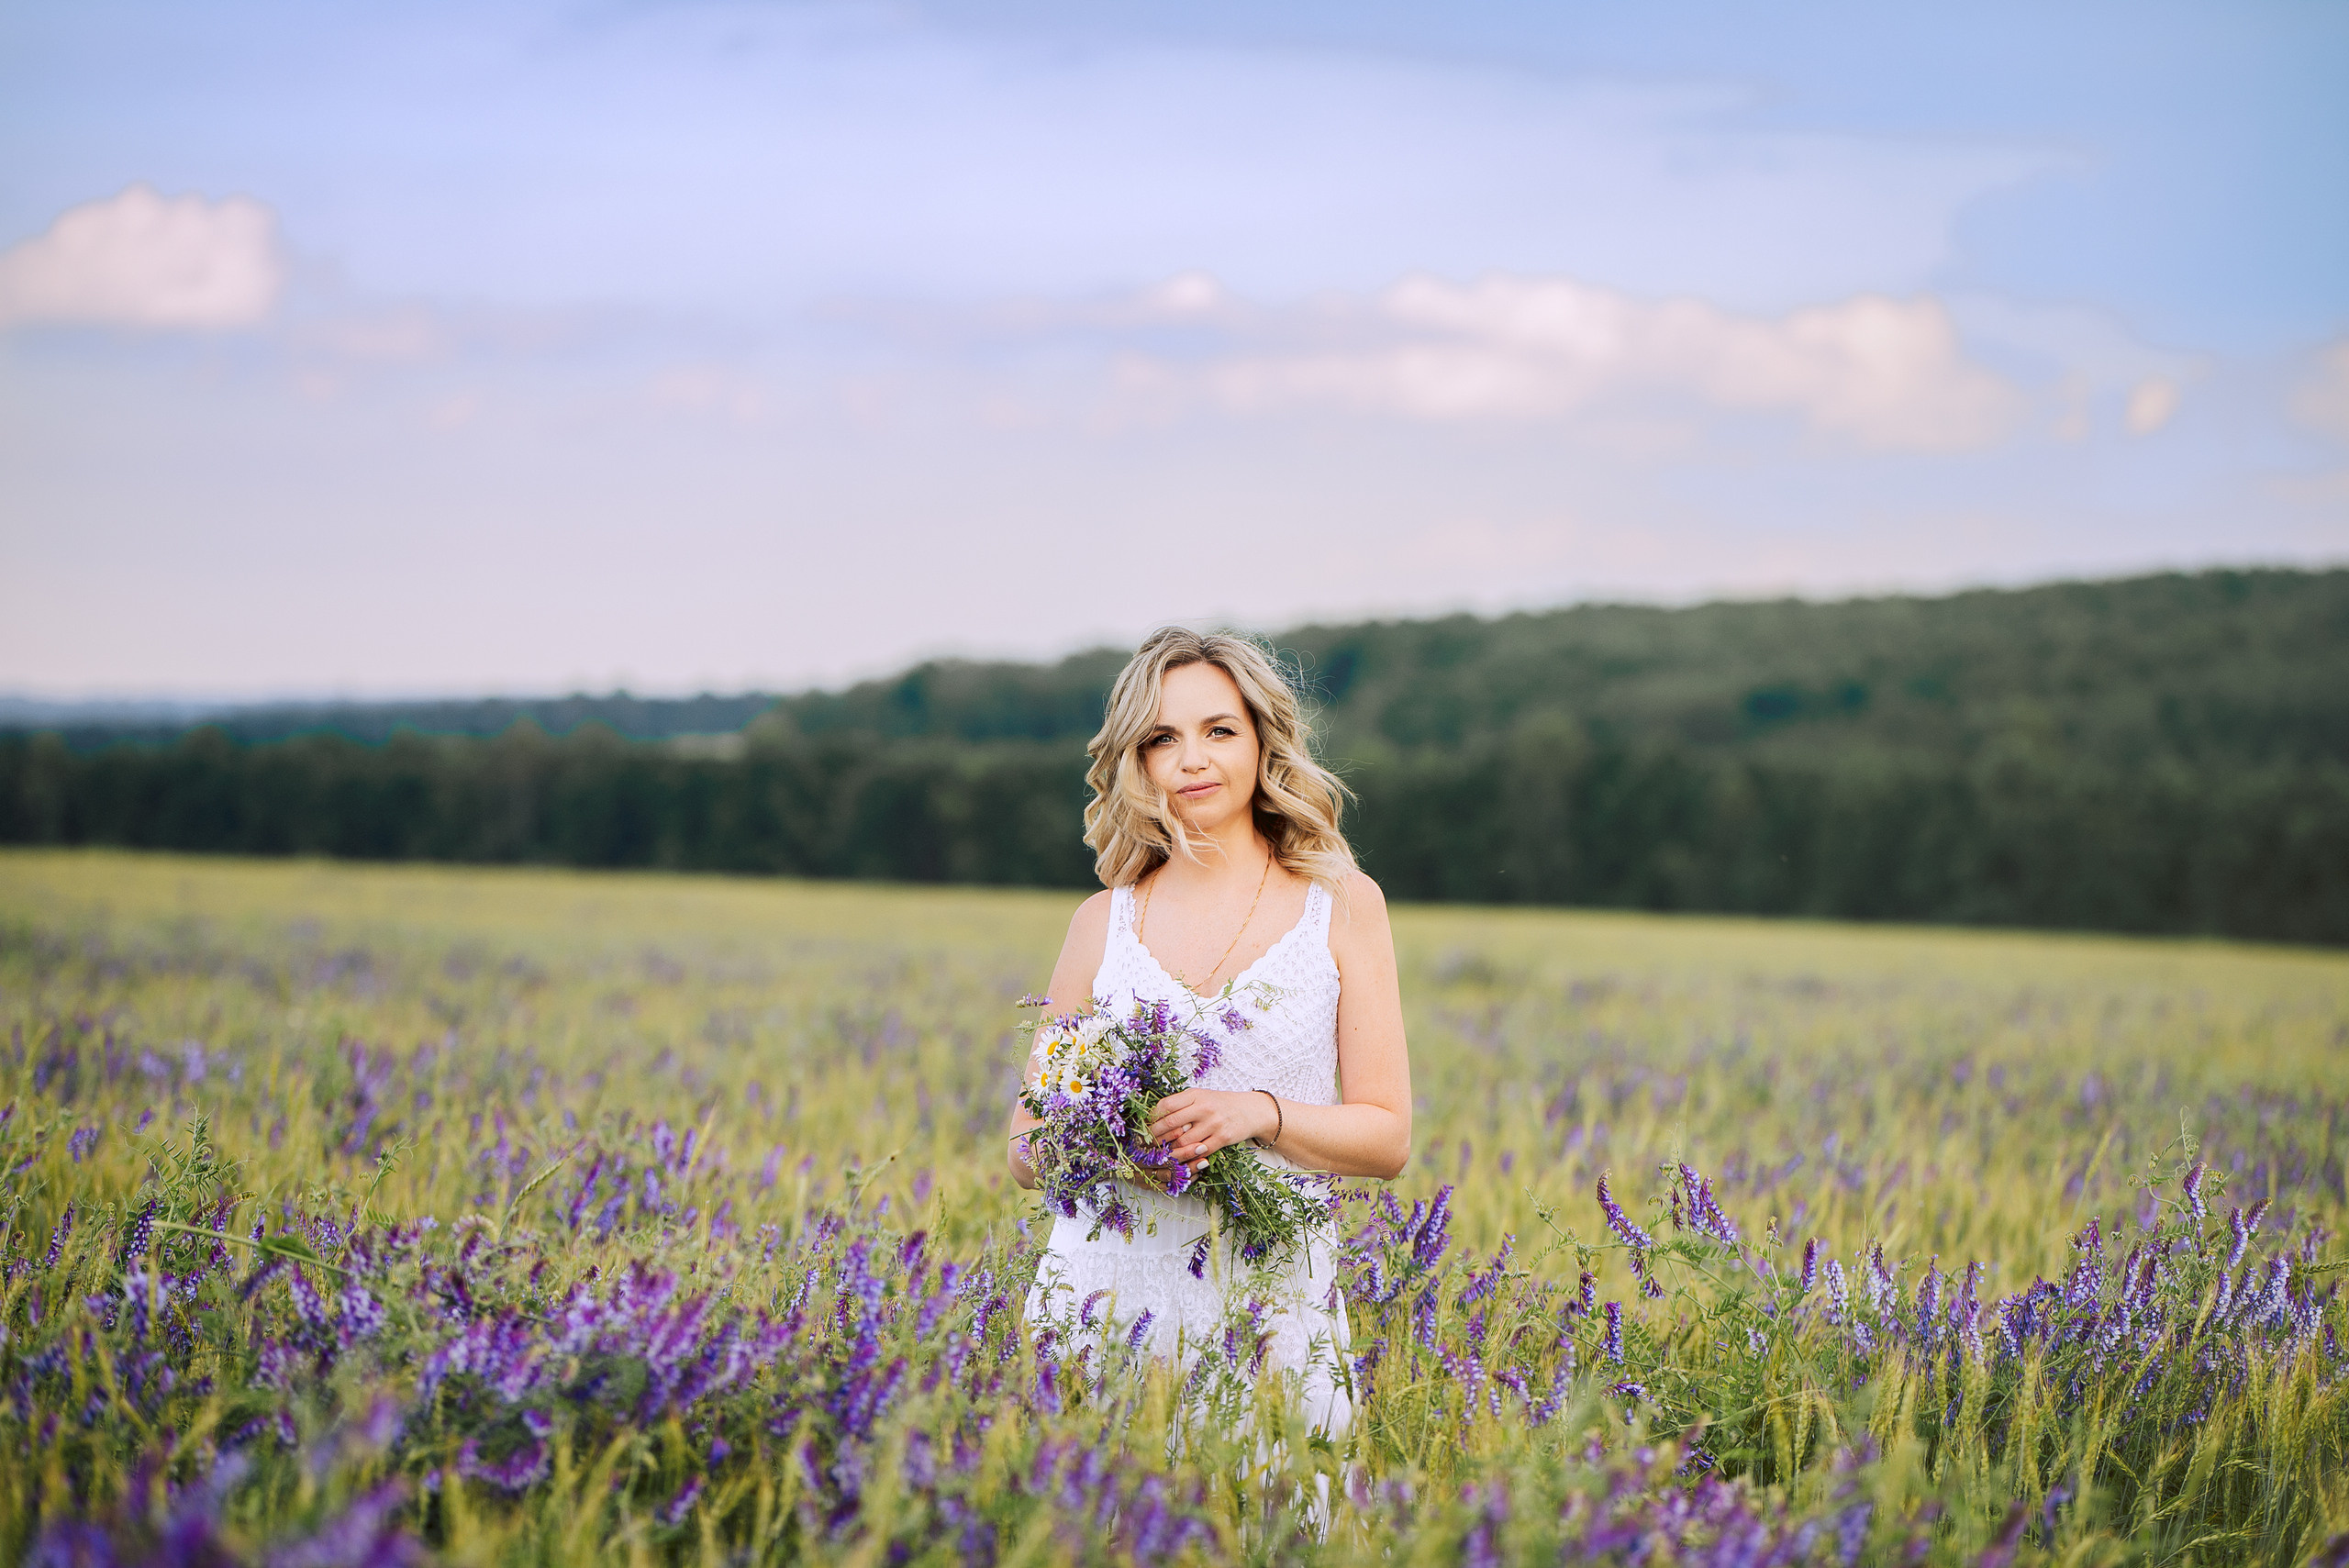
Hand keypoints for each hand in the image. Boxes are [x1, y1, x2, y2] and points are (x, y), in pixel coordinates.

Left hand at [1145, 1088, 1277, 1172]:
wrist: (1251, 1110)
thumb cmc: (1221, 1104)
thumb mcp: (1201, 1097)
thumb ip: (1181, 1104)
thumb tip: (1154, 1117)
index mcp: (1194, 1095)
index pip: (1166, 1105)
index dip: (1152, 1119)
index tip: (1144, 1128)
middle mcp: (1203, 1107)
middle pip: (1171, 1124)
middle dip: (1156, 1137)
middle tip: (1147, 1146)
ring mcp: (1213, 1123)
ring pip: (1183, 1142)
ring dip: (1170, 1151)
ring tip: (1162, 1156)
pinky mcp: (1223, 1138)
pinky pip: (1199, 1152)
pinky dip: (1188, 1159)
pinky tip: (1181, 1161)